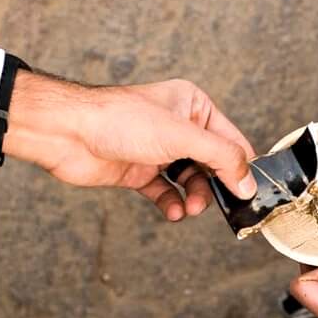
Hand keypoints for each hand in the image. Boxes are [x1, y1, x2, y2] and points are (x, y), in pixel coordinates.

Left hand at [1, 70, 257, 220]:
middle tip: (217, 205)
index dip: (241, 167)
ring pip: (190, 181)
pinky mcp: (139, 171)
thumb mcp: (181, 135)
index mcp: (192, 105)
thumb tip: (247, 181)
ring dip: (194, 198)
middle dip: (215, 186)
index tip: (249, 193)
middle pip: (212, 164)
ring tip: (189, 208)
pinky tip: (172, 212)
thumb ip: (220, 157)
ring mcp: (158, 150)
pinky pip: (166, 192)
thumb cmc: (119, 120)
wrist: (68, 133)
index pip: (230, 139)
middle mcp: (178, 126)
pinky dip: (172, 204)